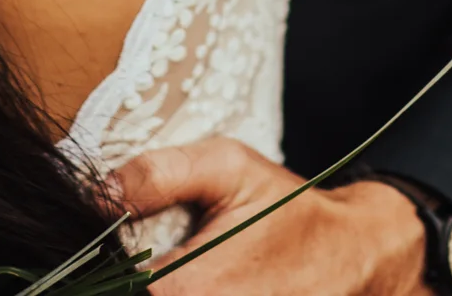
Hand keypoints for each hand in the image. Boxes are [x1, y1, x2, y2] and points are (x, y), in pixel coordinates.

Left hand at [115, 137, 427, 295]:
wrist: (354, 257)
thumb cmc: (289, 211)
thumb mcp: (227, 168)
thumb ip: (157, 175)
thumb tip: (97, 193)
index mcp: (185, 289)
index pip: (110, 286)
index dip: (104, 268)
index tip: (116, 248)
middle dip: (134, 278)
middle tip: (174, 250)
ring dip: (170, 286)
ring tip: (202, 263)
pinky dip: (191, 295)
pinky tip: (212, 280)